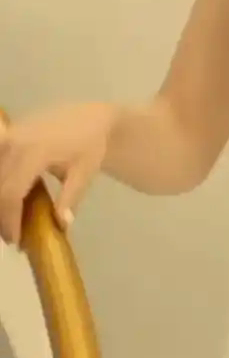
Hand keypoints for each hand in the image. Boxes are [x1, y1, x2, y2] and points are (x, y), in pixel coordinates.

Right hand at [0, 102, 114, 245]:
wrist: (91, 117)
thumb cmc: (91, 145)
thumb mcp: (85, 172)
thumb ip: (71, 197)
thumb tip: (63, 224)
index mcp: (35, 151)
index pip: (12, 192)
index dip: (10, 219)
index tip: (16, 240)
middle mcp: (16, 142)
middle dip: (2, 215)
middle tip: (11, 235)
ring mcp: (10, 135)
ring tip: (9, 218)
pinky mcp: (9, 134)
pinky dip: (1, 181)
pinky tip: (9, 197)